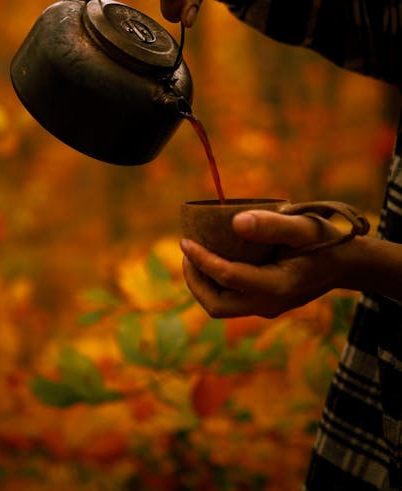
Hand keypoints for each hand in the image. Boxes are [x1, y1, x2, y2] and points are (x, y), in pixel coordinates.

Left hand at [180, 209, 351, 318]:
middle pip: (217, 305)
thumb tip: (235, 222)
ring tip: (194, 256)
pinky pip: (231, 301)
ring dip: (202, 284)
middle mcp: (269, 304)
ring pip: (221, 307)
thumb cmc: (324, 240)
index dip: (201, 259)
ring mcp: (267, 309)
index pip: (226, 277)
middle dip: (195, 280)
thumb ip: (271, 225)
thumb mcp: (303, 226)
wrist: (345, 263)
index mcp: (276, 286)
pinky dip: (215, 284)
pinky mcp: (265, 305)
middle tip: (187, 252)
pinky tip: (212, 260)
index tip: (185, 240)